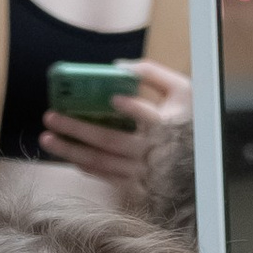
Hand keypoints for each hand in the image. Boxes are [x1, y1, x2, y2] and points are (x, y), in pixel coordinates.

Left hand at [38, 58, 190, 185]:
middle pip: (111, 141)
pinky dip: (87, 167)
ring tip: (47, 139)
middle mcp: (152, 153)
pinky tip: (70, 156)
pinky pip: (108, 177)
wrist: (204, 165)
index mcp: (166, 126)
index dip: (133, 110)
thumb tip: (119, 67)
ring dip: (72, 151)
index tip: (114, 99)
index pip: (148, 118)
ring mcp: (143, 173)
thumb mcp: (182, 90)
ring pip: (103, 162)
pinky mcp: (138, 186)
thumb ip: (153, 74)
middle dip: (78, 130)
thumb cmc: (191, 121)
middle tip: (51, 118)